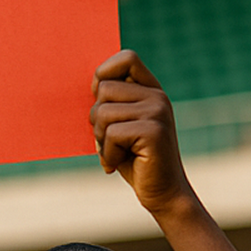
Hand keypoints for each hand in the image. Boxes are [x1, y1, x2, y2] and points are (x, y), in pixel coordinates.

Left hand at [91, 51, 192, 216]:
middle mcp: (157, 96)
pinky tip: (119, 162)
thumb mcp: (119, 126)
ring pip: (103, 113)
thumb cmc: (134, 160)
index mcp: (150, 90)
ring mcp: (157, 112)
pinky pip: (111, 135)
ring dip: (101, 140)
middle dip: (97, 120)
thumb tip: (88, 87)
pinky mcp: (153, 131)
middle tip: (111, 141)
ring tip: (118, 152)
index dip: (104, 74)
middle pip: (104, 89)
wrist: (163, 193)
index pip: (126, 58)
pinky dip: (108, 154)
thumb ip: (109, 104)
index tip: (99, 99)